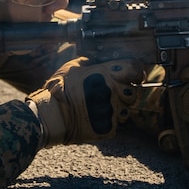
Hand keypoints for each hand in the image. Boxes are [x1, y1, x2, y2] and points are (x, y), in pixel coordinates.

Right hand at [27, 57, 143, 145]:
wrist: (51, 115)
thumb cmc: (59, 89)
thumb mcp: (71, 67)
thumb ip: (88, 62)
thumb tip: (95, 60)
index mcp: (106, 74)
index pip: (135, 70)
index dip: (137, 72)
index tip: (136, 75)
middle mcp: (112, 92)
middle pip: (133, 92)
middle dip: (125, 92)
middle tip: (111, 94)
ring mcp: (111, 111)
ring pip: (126, 110)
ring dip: (117, 108)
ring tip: (99, 107)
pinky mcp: (108, 128)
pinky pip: (115, 124)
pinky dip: (108, 121)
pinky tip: (94, 118)